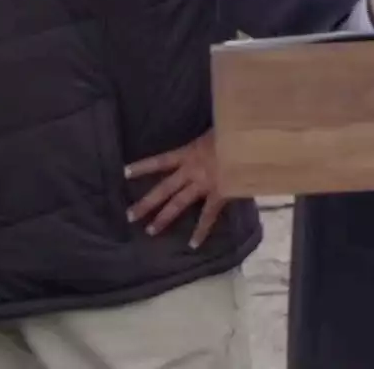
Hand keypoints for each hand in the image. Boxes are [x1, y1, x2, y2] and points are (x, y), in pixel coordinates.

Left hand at [125, 129, 225, 248]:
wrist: (249, 143)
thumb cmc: (233, 131)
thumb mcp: (217, 127)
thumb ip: (210, 134)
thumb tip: (209, 128)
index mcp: (189, 152)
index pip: (161, 161)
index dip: (143, 166)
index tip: (124, 173)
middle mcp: (191, 170)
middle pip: (163, 188)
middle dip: (146, 202)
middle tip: (129, 216)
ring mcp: (203, 185)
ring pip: (179, 204)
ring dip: (163, 218)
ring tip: (150, 231)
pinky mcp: (218, 195)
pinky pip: (208, 216)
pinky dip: (201, 231)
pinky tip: (193, 245)